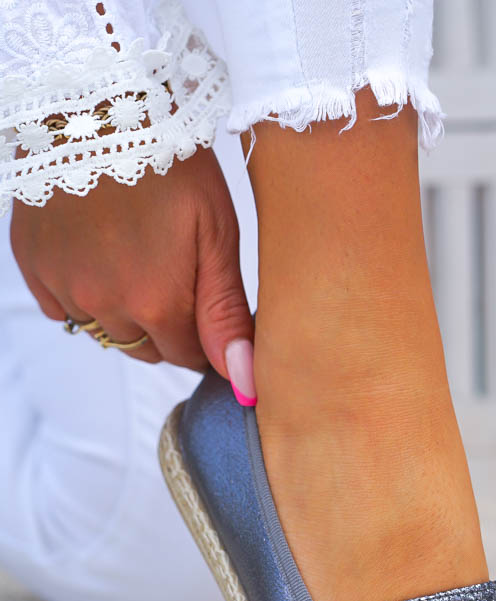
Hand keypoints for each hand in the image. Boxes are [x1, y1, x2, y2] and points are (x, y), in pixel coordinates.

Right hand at [11, 147, 255, 395]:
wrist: (98, 104)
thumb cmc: (171, 162)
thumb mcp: (216, 234)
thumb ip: (226, 313)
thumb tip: (243, 382)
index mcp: (157, 304)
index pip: (188, 358)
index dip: (204, 340)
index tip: (208, 310)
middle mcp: (106, 306)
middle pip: (147, 349)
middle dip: (167, 328)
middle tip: (176, 277)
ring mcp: (64, 287)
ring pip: (106, 331)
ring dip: (125, 313)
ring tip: (137, 261)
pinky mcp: (33, 266)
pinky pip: (63, 309)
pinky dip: (83, 296)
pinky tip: (98, 257)